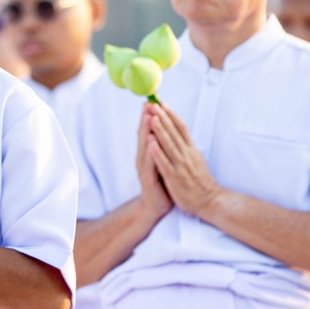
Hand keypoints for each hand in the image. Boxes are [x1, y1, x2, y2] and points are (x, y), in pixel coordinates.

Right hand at [134, 104, 172, 219]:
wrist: (155, 207)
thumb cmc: (161, 184)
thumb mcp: (162, 162)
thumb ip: (161, 148)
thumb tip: (164, 132)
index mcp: (149, 154)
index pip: (148, 131)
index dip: (150, 116)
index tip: (152, 101)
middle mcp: (144, 159)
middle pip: (144, 135)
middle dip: (146, 119)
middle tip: (148, 103)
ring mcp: (145, 169)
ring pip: (145, 147)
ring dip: (146, 132)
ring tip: (149, 117)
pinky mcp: (148, 180)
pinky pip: (150, 164)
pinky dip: (150, 153)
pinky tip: (151, 143)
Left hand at [145, 105, 220, 218]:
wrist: (209, 200)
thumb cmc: (200, 181)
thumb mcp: (197, 159)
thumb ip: (188, 147)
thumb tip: (182, 135)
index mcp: (191, 149)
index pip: (181, 128)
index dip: (172, 115)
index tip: (163, 103)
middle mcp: (187, 154)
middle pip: (174, 132)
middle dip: (163, 117)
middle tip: (154, 104)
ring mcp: (181, 165)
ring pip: (169, 144)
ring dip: (160, 130)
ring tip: (152, 117)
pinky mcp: (175, 177)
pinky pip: (165, 163)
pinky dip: (158, 152)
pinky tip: (151, 143)